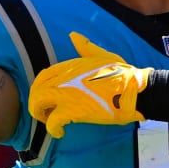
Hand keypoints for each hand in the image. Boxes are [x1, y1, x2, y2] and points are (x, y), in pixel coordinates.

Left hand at [28, 32, 150, 138]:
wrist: (132, 91)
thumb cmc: (122, 74)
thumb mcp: (103, 55)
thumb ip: (85, 48)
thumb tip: (73, 35)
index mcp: (69, 66)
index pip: (44, 76)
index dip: (41, 88)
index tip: (48, 98)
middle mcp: (63, 79)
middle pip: (36, 90)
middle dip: (37, 102)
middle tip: (45, 112)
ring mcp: (66, 95)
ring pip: (37, 104)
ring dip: (40, 114)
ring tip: (49, 122)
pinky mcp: (72, 111)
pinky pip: (52, 122)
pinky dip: (53, 129)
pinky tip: (60, 132)